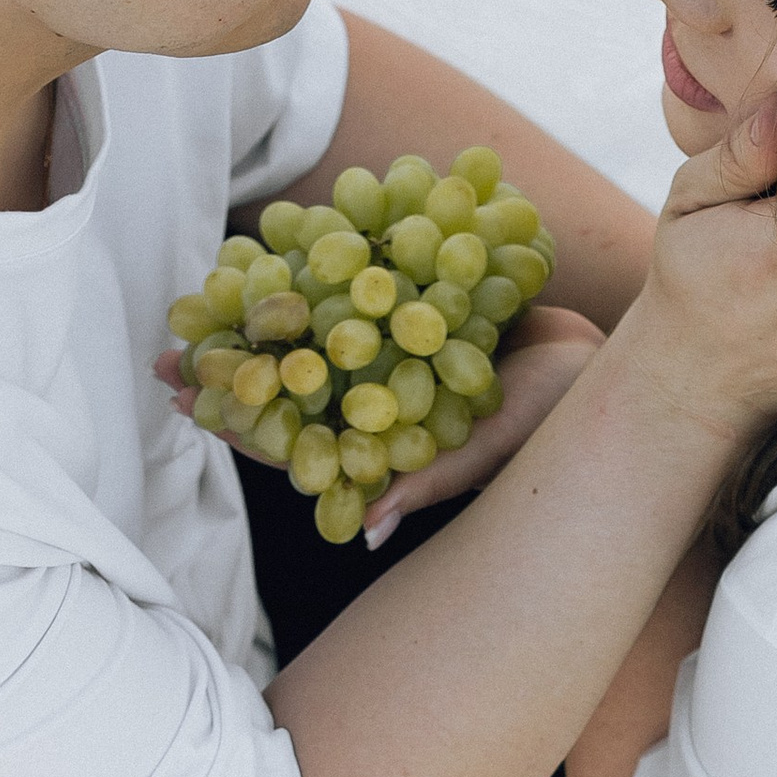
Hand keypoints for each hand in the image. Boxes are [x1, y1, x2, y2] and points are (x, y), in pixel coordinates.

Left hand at [151, 308, 605, 543]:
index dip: (242, 423)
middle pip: (290, 382)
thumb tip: (364, 533)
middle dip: (231, 368)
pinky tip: (272, 244)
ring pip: (314, 331)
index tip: (185, 404)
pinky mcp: (417, 297)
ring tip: (199, 291)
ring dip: (259, 314)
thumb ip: (427, 482)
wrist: (614, 359)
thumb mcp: (491, 451)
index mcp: (384, 439)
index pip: (297, 437)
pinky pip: (355, 279)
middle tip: (161, 351)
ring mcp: (396, 346)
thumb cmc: (558, 420)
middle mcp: (381, 395)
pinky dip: (316, 265)